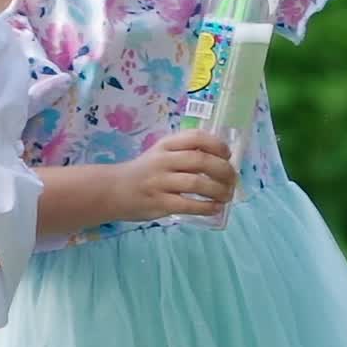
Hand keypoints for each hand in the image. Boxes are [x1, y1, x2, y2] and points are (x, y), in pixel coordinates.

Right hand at [112, 132, 236, 221]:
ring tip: (227, 196)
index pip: (196, 137)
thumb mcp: (160, 153)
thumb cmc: (143, 171)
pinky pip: (188, 205)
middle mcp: (163, 161)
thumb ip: (184, 152)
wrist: (114, 190)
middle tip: (232, 180)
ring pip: (197, 184)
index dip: (217, 145)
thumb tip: (220, 160)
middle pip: (201, 161)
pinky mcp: (159, 203)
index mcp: (166, 145)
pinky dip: (206, 207)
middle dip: (224, 170)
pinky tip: (215, 208)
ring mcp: (160, 182)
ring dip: (218, 191)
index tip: (227, 155)